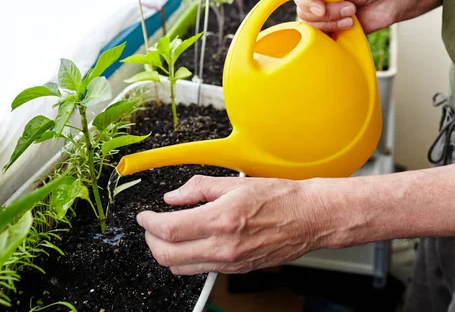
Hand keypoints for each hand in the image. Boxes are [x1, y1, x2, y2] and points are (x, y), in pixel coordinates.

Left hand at [136, 175, 332, 274]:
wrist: (310, 217)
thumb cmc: (280, 197)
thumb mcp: (234, 183)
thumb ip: (198, 189)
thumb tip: (172, 197)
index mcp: (221, 220)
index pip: (169, 230)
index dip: (148, 223)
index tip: (144, 216)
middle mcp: (224, 247)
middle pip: (168, 256)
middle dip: (151, 241)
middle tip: (150, 226)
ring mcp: (231, 263)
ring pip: (181, 268)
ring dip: (166, 252)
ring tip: (168, 234)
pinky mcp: (237, 270)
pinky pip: (201, 269)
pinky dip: (187, 258)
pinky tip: (192, 241)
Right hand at [294, 0, 405, 33]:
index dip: (305, 2)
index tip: (321, 7)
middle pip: (304, 12)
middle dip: (327, 13)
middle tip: (349, 7)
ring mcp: (325, 12)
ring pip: (313, 26)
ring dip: (334, 22)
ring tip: (353, 13)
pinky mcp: (333, 27)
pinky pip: (322, 36)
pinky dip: (336, 32)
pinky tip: (351, 25)